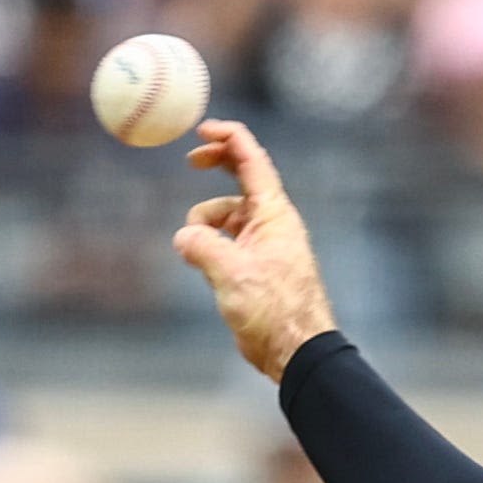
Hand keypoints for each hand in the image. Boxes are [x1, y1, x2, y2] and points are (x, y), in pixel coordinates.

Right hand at [173, 120, 340, 382]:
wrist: (298, 353)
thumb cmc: (274, 312)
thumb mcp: (231, 275)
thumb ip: (203, 247)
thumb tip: (184, 236)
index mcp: (274, 214)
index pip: (253, 161)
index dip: (229, 138)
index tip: (203, 129)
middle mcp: (273, 223)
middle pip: (243, 178)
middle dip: (217, 165)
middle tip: (191, 161)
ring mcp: (267, 244)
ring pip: (230, 215)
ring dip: (206, 220)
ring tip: (193, 247)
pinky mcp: (259, 267)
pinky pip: (230, 241)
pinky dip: (212, 242)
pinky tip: (201, 262)